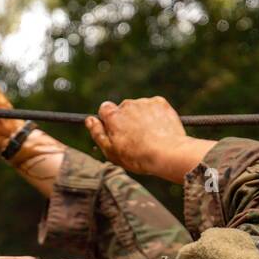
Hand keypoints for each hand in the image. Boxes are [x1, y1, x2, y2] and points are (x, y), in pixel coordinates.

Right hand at [84, 97, 212, 180]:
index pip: (104, 109)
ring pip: (139, 108)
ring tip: (150, 136)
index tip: (116, 131)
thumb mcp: (111, 151)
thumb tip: (89, 120)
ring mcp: (144, 102)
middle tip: (135, 138)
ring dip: (141, 118)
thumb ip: (97, 134)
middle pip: (123, 109)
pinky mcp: (160, 102)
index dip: (109, 120)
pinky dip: (155, 115)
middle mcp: (127, 104)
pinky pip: (154, 107)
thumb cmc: (137, 156)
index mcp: (113, 116)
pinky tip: (159, 130)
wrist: (168, 153)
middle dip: (127, 120)